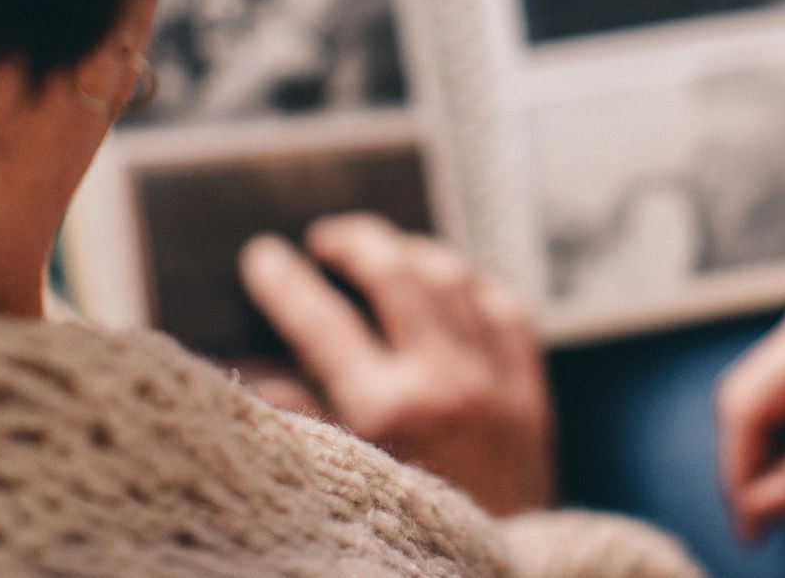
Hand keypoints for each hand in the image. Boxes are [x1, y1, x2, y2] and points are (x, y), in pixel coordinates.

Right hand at [238, 215, 555, 516]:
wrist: (499, 576)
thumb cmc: (411, 538)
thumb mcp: (344, 479)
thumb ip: (299, 418)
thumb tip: (252, 367)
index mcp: (387, 410)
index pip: (322, 320)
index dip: (286, 282)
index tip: (264, 257)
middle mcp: (446, 383)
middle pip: (395, 274)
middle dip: (354, 243)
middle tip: (326, 240)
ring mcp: (497, 382)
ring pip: (454, 278)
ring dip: (414, 252)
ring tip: (384, 252)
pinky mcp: (533, 393)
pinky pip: (507, 310)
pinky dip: (475, 286)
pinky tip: (452, 283)